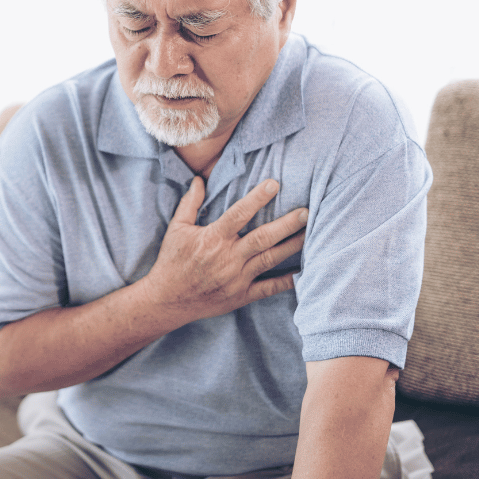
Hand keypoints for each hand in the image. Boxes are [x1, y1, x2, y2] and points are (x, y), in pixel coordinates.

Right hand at [140, 177, 306, 322]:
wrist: (168, 299)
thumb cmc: (172, 261)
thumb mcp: (176, 228)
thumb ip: (190, 203)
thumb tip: (199, 179)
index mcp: (213, 238)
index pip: (239, 213)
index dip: (258, 198)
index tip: (274, 184)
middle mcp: (228, 257)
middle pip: (263, 237)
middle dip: (286, 224)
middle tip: (306, 212)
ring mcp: (237, 278)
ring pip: (270, 259)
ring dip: (291, 246)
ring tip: (310, 234)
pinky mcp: (241, 295)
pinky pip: (269, 288)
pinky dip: (287, 281)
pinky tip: (303, 271)